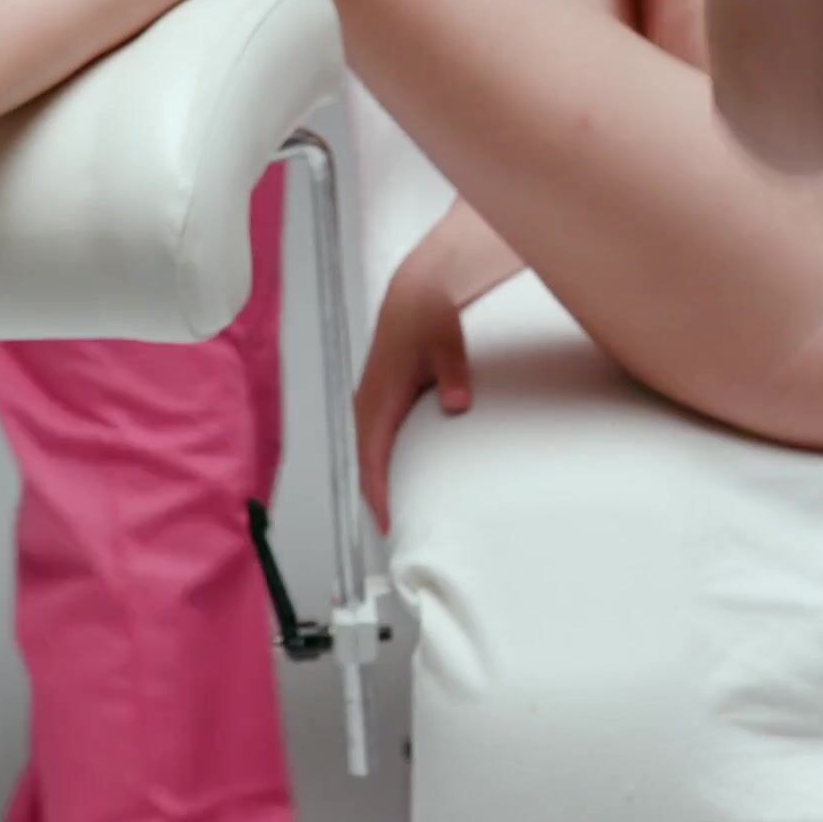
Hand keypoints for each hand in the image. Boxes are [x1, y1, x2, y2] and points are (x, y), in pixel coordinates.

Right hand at [352, 236, 477, 534]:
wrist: (417, 292)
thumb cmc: (429, 317)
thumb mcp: (447, 344)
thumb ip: (452, 374)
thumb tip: (456, 404)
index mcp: (381, 396)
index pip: (372, 455)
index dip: (378, 491)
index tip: (387, 521)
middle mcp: (370, 402)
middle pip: (366, 461)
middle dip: (376, 496)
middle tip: (396, 530)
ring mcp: (372, 400)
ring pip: (368, 451)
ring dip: (377, 480)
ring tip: (395, 511)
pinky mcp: (379, 397)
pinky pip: (374, 439)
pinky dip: (380, 461)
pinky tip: (400, 475)